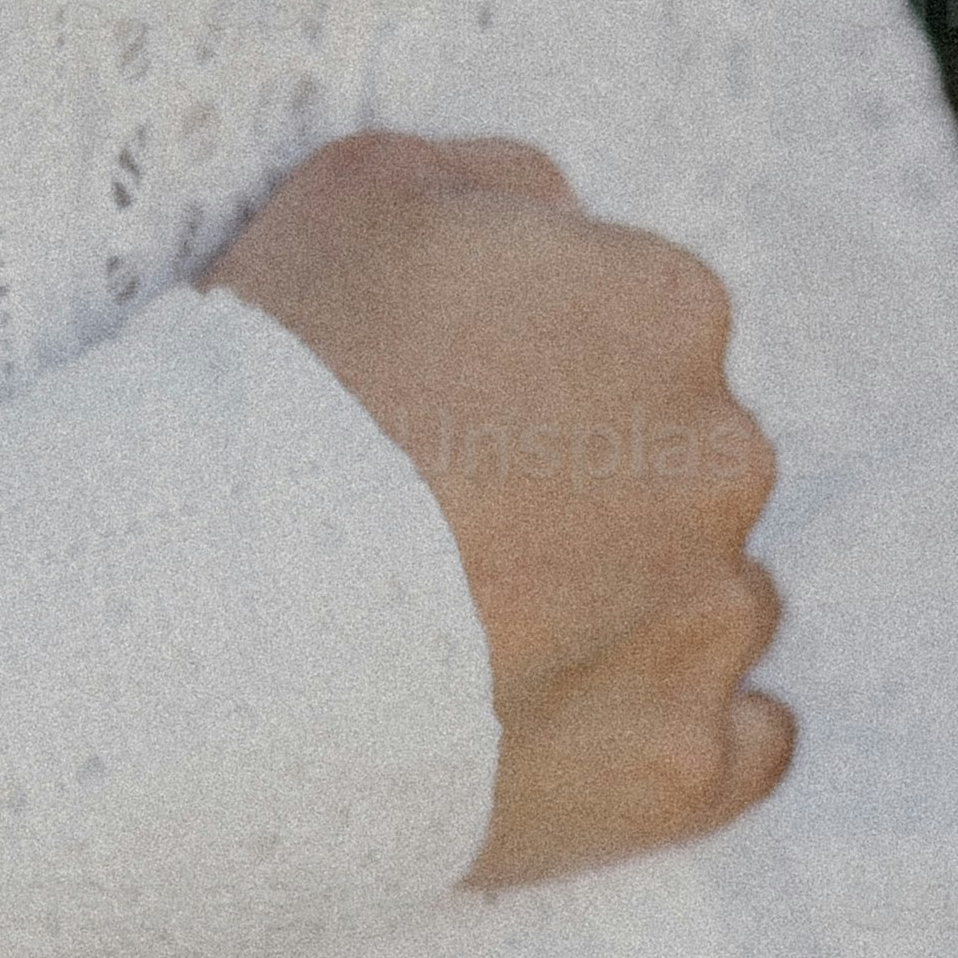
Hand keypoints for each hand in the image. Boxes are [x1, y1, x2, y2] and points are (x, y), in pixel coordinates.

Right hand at [200, 128, 793, 891]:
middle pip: (684, 468)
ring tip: (491, 650)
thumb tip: (558, 225)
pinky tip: (589, 737)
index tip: (444, 425)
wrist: (214, 622)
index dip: (535, 379)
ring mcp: (711, 626)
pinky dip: (676, 738)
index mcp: (664, 311)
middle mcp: (723, 462)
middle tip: (449, 542)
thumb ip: (495, 189)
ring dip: (633, 616)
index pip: (639, 330)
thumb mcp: (359, 192)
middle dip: (596, 496)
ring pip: (713, 604)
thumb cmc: (272, 393)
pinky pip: (744, 749)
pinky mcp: (685, 769)